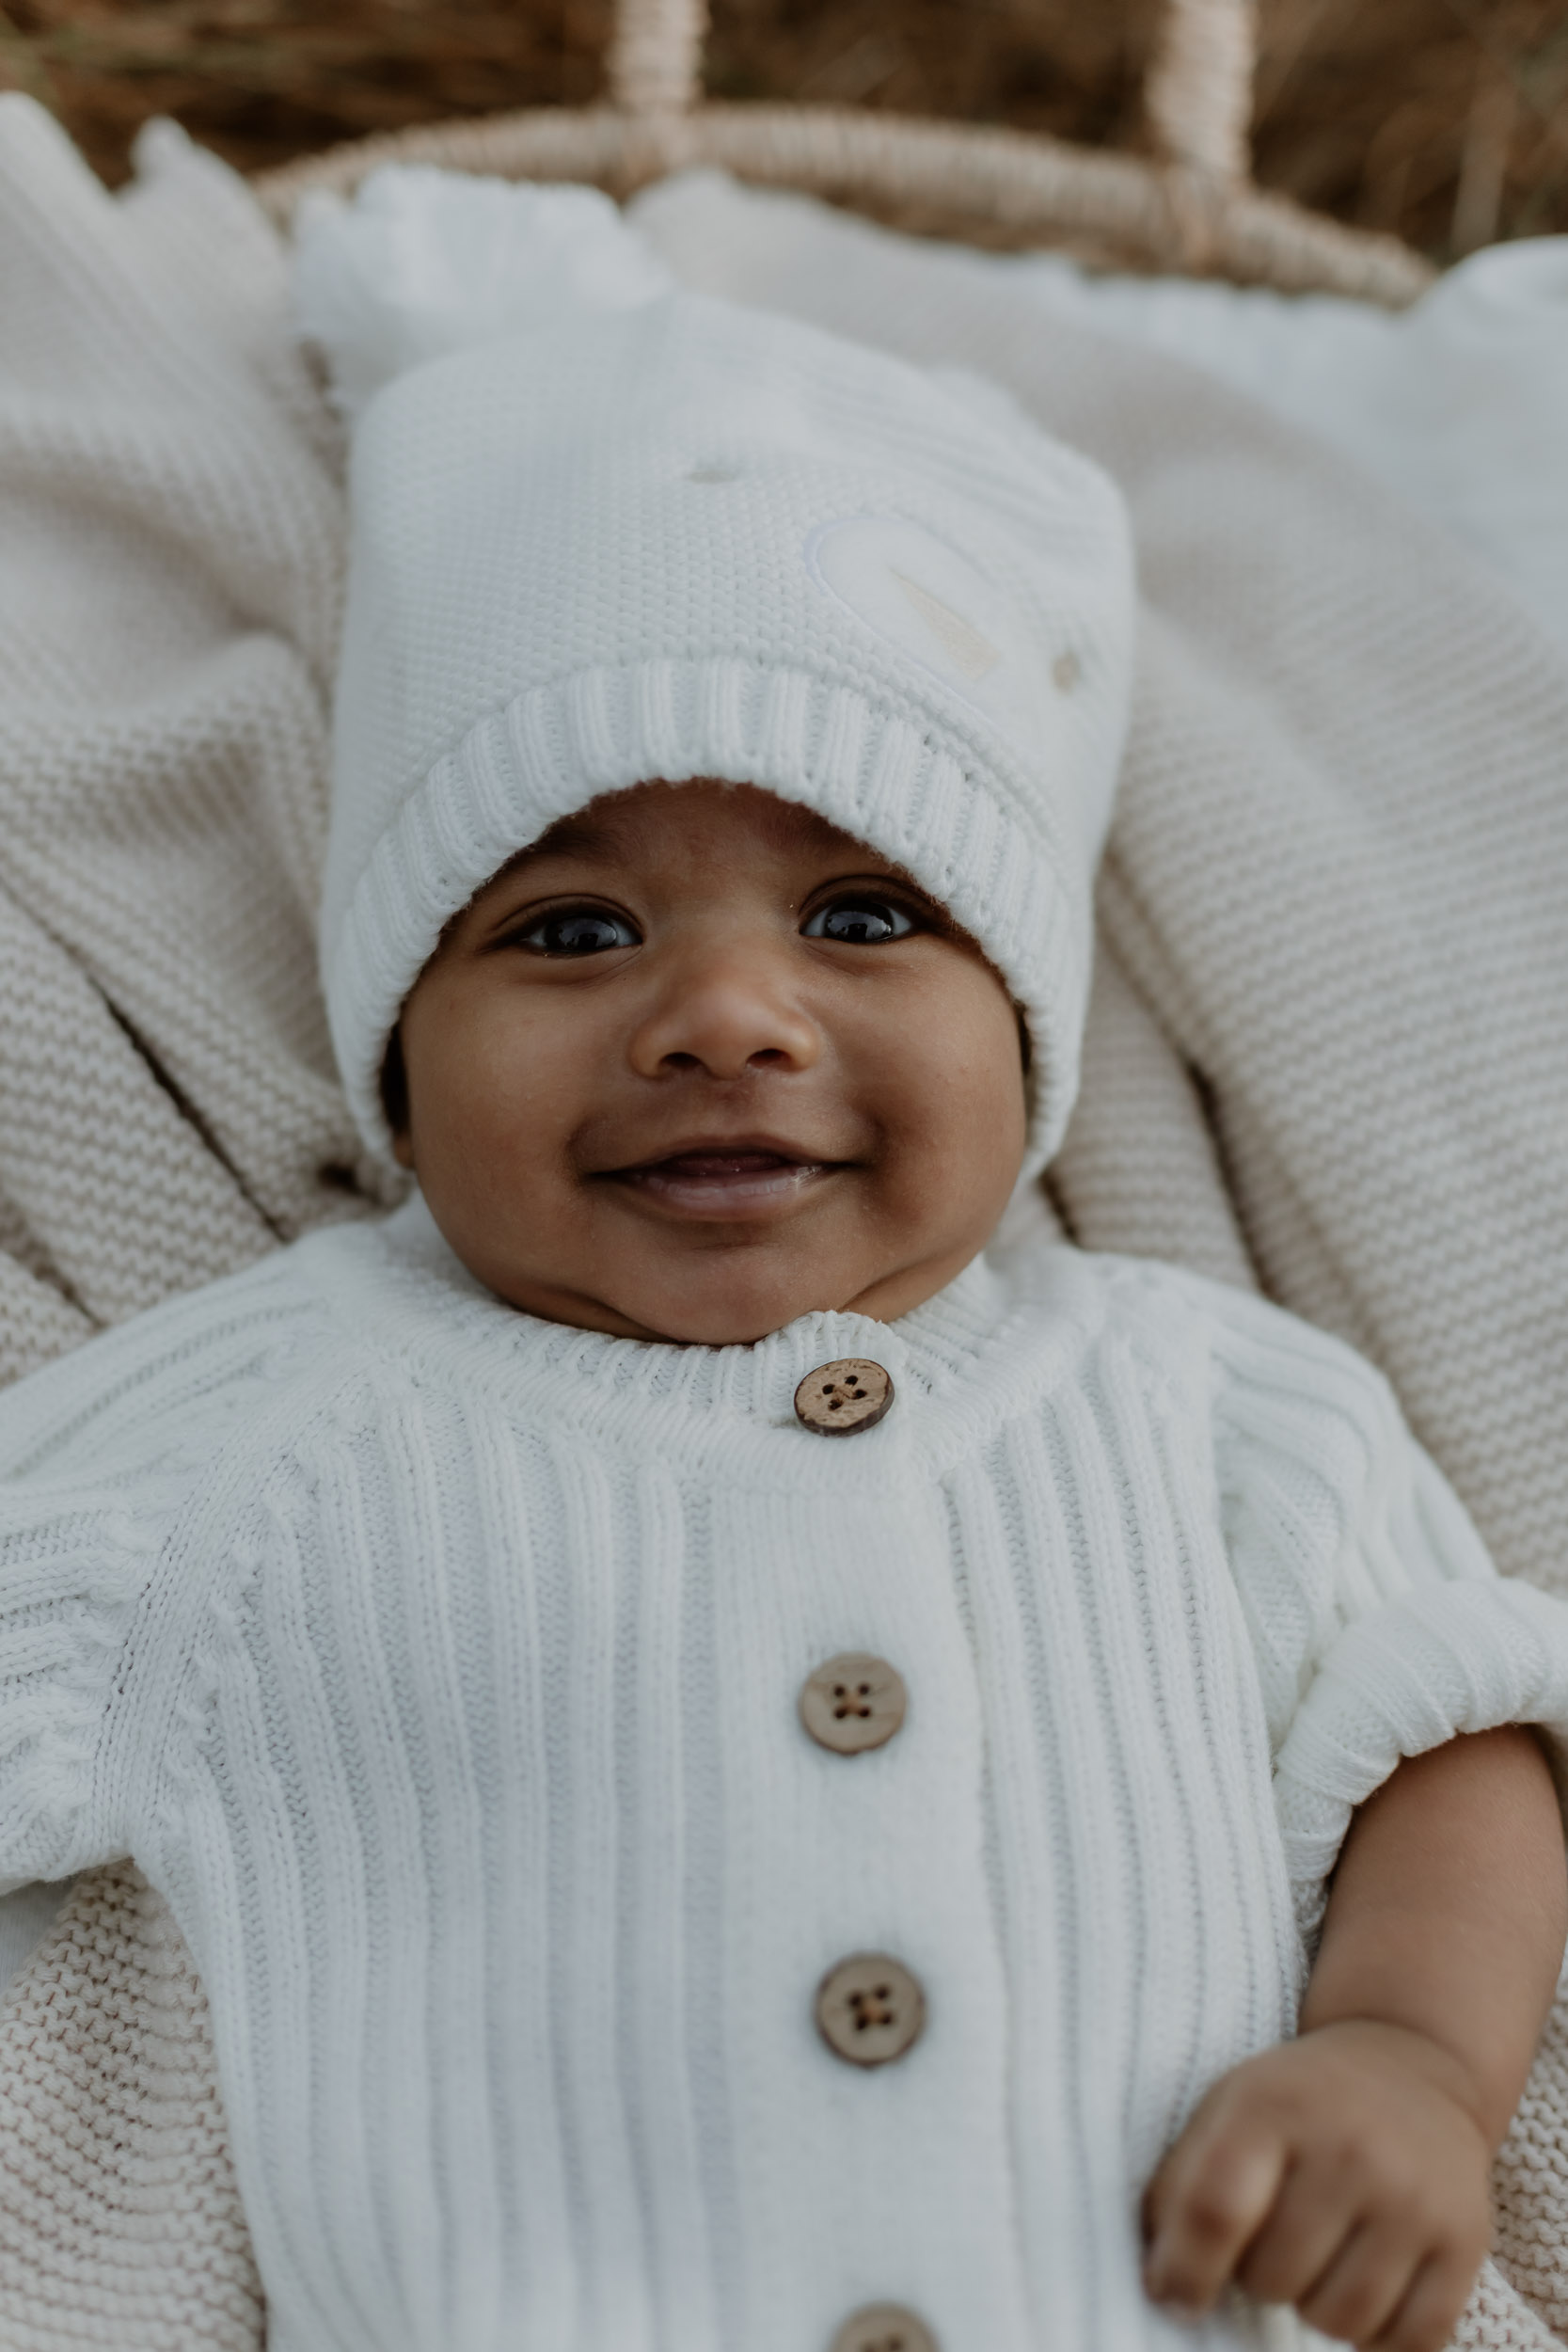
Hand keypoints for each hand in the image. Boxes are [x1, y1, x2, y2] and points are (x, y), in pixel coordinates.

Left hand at [1142, 2020, 1492, 2349]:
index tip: (1174, 2296)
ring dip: (1313, 2308)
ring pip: (1338, 2320)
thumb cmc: (1295, 2102)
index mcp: (1272, 2106)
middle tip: (1271, 2239)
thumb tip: (1163, 2289)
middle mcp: (1349, 2147)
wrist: (1412, 2063)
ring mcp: (1414, 2195)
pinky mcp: (1465, 2240)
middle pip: (1274, 2277)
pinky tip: (1363, 2286)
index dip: (1184, 2272)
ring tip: (1315, 2259)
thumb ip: (1182, 2188)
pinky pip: (1410, 2342)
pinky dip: (1376, 2337)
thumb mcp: (1227, 2109)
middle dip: (1256, 2276)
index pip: (1217, 2209)